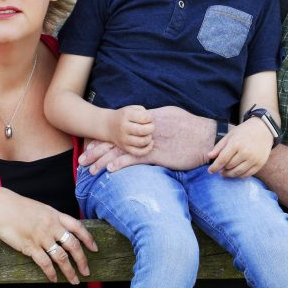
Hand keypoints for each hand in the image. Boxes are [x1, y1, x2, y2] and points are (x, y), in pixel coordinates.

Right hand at [0, 192, 96, 284]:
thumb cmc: (17, 206)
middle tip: (87, 272)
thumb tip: (59, 229)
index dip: (88, 239)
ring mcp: (42, 237)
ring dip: (69, 271)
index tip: (94, 249)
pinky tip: (54, 279)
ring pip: (61, 257)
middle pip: (73, 245)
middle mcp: (52, 226)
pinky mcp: (30, 247)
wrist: (0, 207)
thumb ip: (50, 219)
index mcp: (55, 215)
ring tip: (74, 280)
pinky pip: (45, 263)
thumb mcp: (40, 209)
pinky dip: (51, 273)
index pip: (78, 227)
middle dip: (82, 260)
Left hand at [79, 106, 212, 173]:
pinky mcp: (157, 154)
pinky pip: (135, 159)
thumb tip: (147, 123)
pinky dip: (121, 164)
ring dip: (103, 161)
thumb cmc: (191, 127)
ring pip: (121, 151)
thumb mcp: (171, 117)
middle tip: (82, 159)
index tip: (91, 146)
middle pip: (115, 140)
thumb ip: (156, 120)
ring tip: (89, 169)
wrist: (205, 137)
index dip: (104, 139)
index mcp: (146, 120)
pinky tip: (109, 171)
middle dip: (97, 150)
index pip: (120, 129)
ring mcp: (149, 142)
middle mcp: (143, 130)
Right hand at [109, 105, 152, 155]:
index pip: (144, 118)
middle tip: (150, 126)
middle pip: (143, 130)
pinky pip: (139, 152)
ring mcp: (123, 139)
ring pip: (142, 142)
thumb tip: (151, 122)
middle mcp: (123, 127)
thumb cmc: (125, 116)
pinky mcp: (125, 148)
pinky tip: (149, 142)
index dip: (150, 118)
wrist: (108, 126)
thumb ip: (143, 112)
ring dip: (149, 138)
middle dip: (151, 128)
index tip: (148, 119)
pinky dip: (148, 149)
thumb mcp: (132, 108)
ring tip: (148, 134)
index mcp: (126, 115)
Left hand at [207, 117, 274, 177]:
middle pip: (229, 166)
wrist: (263, 129)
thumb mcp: (230, 135)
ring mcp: (254, 159)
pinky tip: (236, 172)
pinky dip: (239, 175)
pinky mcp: (260, 164)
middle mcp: (245, 152)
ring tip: (225, 172)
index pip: (222, 159)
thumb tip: (209, 156)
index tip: (210, 171)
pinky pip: (247, 174)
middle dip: (222, 169)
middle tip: (219, 169)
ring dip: (230, 174)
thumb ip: (219, 146)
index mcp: (236, 144)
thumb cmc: (244, 131)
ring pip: (238, 172)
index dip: (215, 167)